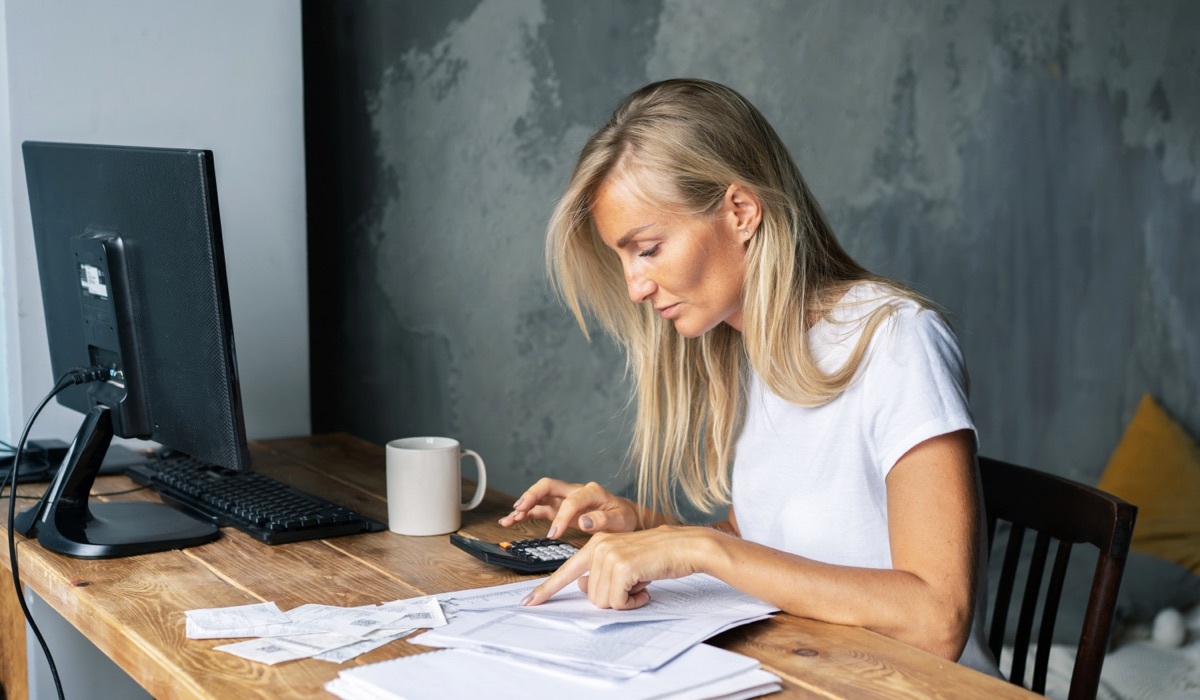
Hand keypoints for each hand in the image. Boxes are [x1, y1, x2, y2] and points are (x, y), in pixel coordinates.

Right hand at [498, 478, 639, 537]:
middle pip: (548, 486)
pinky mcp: (559, 508)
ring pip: (540, 495)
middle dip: (532, 495)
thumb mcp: (621, 521)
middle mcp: (575, 491)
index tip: (554, 535)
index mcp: (592, 492)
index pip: (571, 501)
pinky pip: (539, 508)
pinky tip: (511, 520)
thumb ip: (604, 520)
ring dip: (524, 504)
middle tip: (520, 509)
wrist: (625, 517)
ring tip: (509, 518)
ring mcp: (565, 499)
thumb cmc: (623, 518)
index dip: (561, 517)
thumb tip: (584, 522)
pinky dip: (525, 513)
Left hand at [521, 526, 720, 609]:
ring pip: (603, 600)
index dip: (546, 589)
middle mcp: (598, 547)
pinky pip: (619, 601)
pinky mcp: (622, 566)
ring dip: (624, 600)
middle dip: (614, 598)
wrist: (683, 546)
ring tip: (640, 583)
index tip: (529, 602)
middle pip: (591, 595)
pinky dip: (633, 601)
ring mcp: (608, 555)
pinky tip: (644, 586)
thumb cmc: (656, 556)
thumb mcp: (624, 563)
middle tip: (633, 585)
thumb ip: (601, 573)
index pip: (565, 571)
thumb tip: (586, 588)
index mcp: (595, 544)